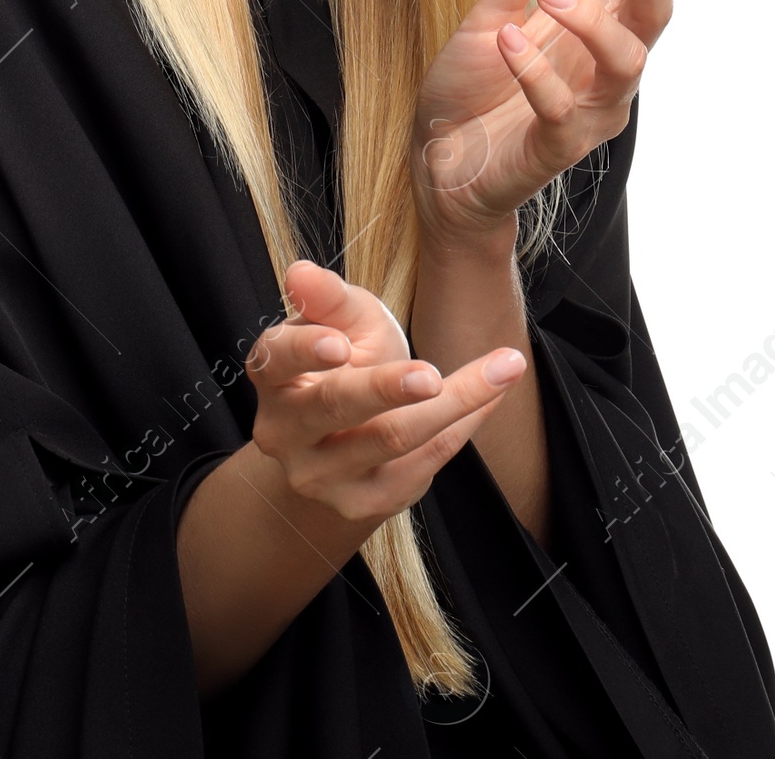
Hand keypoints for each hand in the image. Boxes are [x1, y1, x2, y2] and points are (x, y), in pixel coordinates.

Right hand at [246, 260, 524, 526]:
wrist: (341, 438)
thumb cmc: (342, 360)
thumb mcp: (339, 320)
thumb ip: (327, 297)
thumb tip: (301, 272)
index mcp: (273, 376)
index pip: (280, 359)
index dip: (307, 351)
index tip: (340, 344)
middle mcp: (284, 432)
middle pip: (337, 407)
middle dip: (385, 389)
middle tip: (431, 376)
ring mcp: (320, 475)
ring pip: (392, 439)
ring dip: (453, 403)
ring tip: (502, 369)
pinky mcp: (361, 503)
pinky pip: (422, 464)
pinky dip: (463, 425)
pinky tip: (493, 395)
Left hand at [409, 0, 716, 245]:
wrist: (436, 154)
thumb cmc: (473, 83)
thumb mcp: (489, 11)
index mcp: (593, 23)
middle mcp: (602, 65)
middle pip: (652, 18)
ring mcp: (587, 108)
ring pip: (624, 63)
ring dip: (592, 23)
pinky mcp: (557, 147)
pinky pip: (561, 109)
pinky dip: (537, 74)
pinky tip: (509, 43)